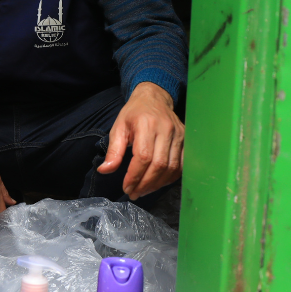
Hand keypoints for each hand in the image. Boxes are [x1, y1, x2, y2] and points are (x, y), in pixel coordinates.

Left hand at [97, 82, 184, 199]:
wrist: (154, 98)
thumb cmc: (134, 113)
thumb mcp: (119, 127)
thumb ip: (114, 150)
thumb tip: (104, 170)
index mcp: (147, 125)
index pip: (143, 156)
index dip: (135, 176)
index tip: (126, 187)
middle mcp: (166, 130)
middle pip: (159, 165)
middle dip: (145, 184)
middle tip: (134, 193)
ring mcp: (179, 135)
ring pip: (172, 167)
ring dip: (157, 184)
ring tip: (144, 191)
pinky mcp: (186, 140)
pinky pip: (182, 165)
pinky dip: (170, 178)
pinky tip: (158, 183)